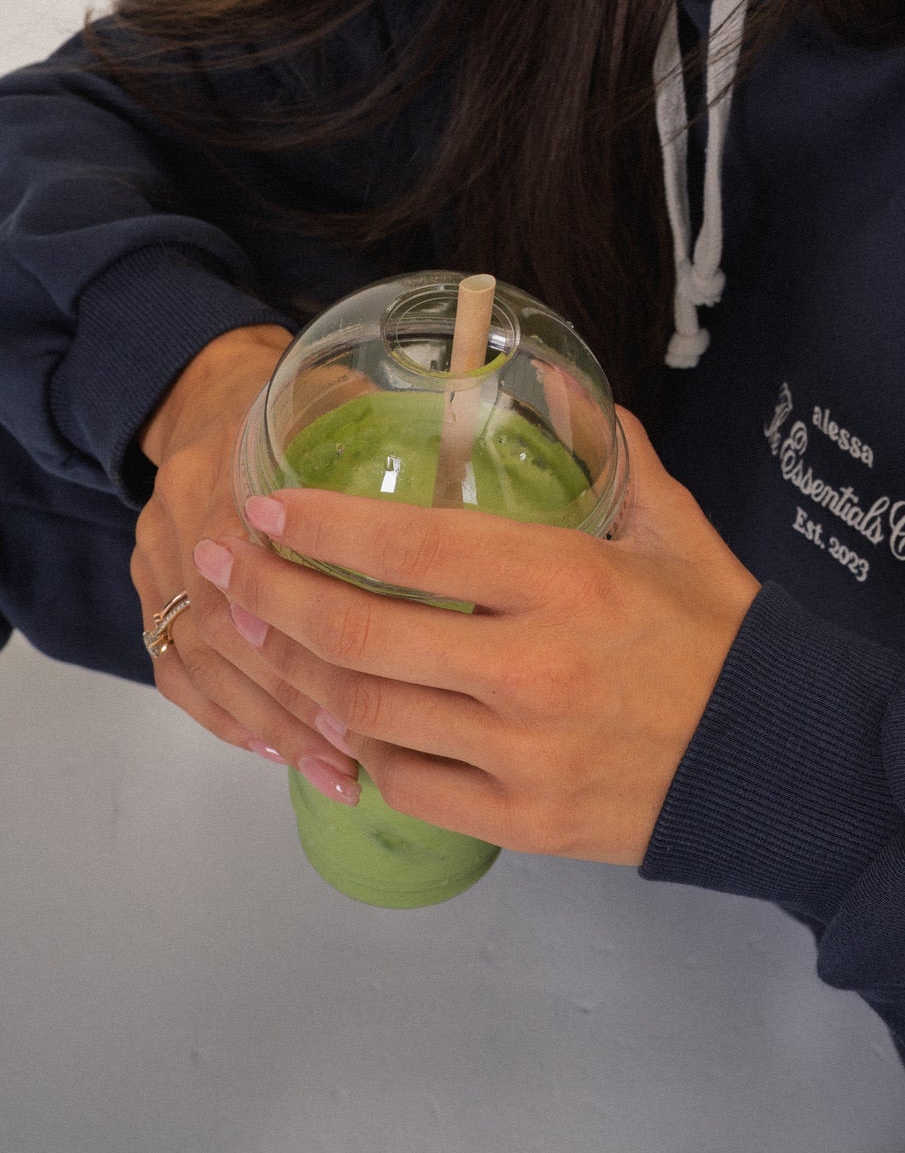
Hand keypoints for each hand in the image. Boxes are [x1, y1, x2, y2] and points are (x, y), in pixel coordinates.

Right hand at [132, 325, 359, 799]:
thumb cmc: (308, 390)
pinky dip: (229, 721)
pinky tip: (284, 755)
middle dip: (298, 695)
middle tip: (367, 749)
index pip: (254, 555)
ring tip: (339, 770)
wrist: (210, 382)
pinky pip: (176, 675)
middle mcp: (174, 516)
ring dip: (272, 723)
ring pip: (201, 663)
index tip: (381, 673)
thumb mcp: (349, 394)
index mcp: (223, 459)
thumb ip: (405, 436)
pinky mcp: (147, 593)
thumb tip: (508, 496)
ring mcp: (150, 560)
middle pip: (223, 628)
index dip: (311, 620)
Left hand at [189, 409, 759, 859]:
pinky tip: (345, 719)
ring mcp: (521, 754)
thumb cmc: (723, 637)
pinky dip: (364, 751)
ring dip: (304, 675)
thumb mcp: (676, 531)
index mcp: (566, 582)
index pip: (416, 545)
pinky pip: (408, 785)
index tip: (270, 505)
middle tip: (228, 568)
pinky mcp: (521, 819)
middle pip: (361, 637)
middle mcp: (531, 670)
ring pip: (369, 715)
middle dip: (275, 597)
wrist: (775, 762)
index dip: (326, 526)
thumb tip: (568, 393)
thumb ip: (616, 460)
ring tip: (268, 637)